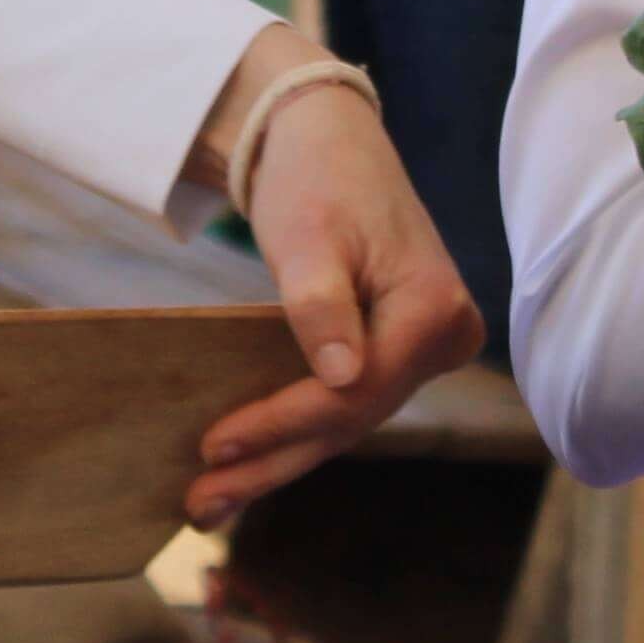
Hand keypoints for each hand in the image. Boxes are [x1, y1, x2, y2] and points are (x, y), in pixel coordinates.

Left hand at [185, 45, 481, 526]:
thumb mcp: (308, 236)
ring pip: (347, 420)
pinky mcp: (398, 351)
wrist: (327, 138)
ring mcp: (424, 350)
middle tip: (200, 504)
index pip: (353, 393)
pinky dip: (296, 429)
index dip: (281, 423)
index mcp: (433, 311)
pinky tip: (250, 462)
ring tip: (210, 500)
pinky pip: (347, 402)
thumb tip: (344, 380)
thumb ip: (322, 307)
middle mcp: (444, 339)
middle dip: (272, 460)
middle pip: (351, 419)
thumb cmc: (316, 176)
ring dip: (279, 458)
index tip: (212, 446)